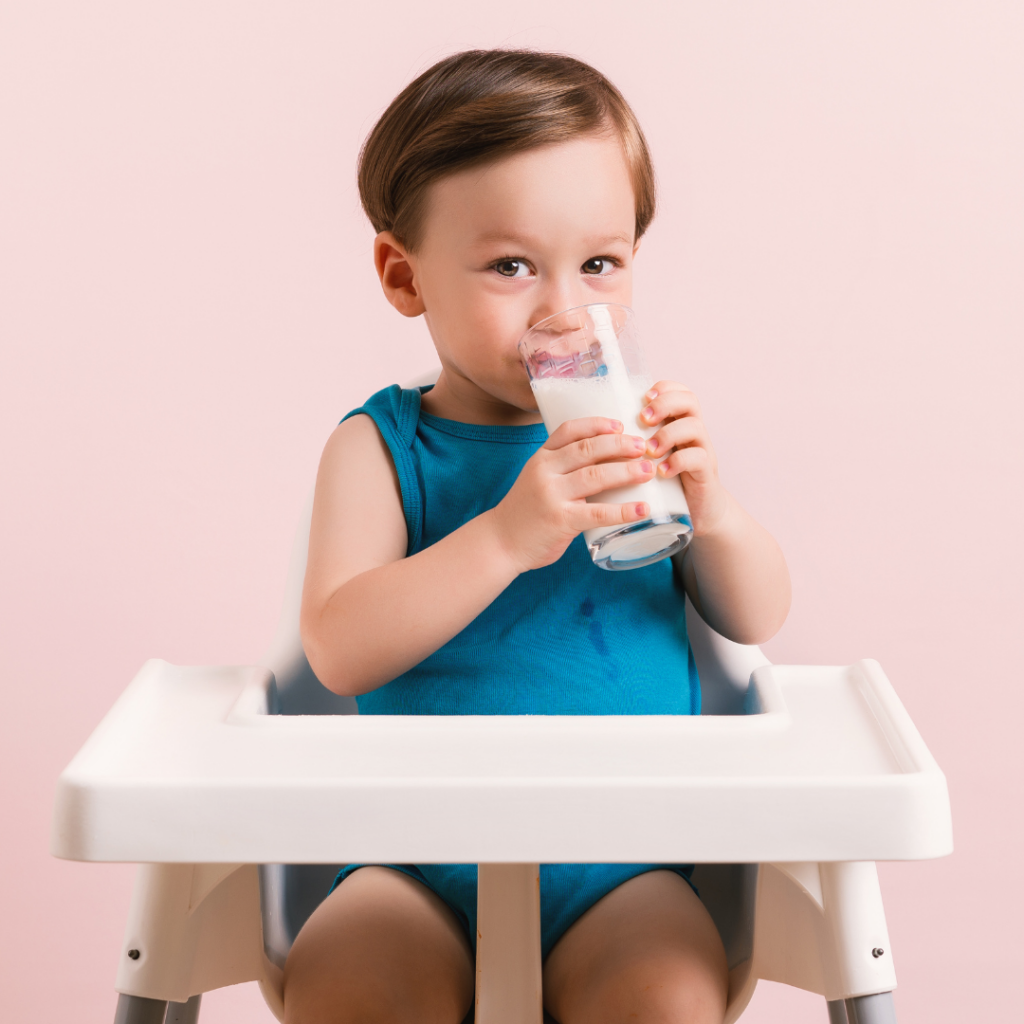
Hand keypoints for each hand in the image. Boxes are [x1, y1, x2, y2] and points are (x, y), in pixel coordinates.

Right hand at [487, 417, 656, 572]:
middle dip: (620, 445)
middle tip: (644, 447)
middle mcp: (545, 471)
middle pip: (588, 449)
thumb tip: (607, 461)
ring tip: (648, 470)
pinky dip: (623, 510)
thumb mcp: (537, 479)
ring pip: (595, 476)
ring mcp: (552, 495)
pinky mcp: (560, 520)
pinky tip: (642, 509)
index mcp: (541, 458)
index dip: (597, 424)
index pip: (570, 430)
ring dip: (627, 471)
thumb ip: (563, 469)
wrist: (501, 542)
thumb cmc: (527, 511)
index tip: (620, 425)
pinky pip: (598, 513)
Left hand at [641, 380, 727, 533]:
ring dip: (668, 434)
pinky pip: (698, 459)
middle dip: (664, 405)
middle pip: (689, 401)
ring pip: (695, 427)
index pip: (679, 392)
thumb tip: (595, 432)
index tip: (643, 398)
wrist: (698, 513)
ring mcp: (702, 452)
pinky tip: (661, 471)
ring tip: (649, 450)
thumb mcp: (650, 457)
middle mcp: (693, 434)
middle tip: (643, 419)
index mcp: (678, 424)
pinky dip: (677, 462)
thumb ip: (633, 442)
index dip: (664, 388)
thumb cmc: (665, 484)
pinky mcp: (706, 475)